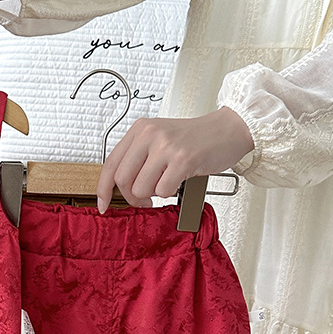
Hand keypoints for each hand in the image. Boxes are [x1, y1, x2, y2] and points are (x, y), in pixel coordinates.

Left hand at [96, 107, 254, 210]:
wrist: (229, 129)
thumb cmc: (194, 139)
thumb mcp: (159, 139)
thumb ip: (138, 158)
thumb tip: (118, 188)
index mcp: (140, 129)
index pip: (110, 163)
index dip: (103, 188)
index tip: (104, 204)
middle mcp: (149, 134)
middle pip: (123, 180)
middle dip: (133, 197)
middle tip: (146, 199)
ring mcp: (166, 146)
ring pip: (141, 188)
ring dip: (154, 195)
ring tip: (167, 183)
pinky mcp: (183, 159)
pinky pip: (163, 191)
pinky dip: (170, 193)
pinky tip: (179, 181)